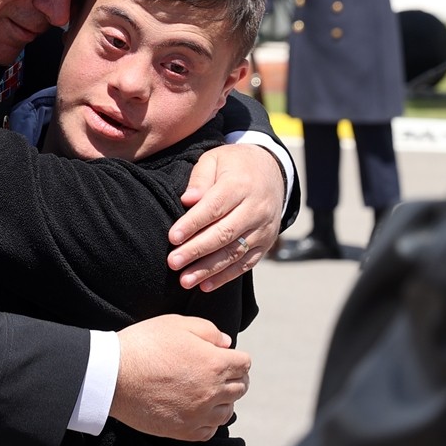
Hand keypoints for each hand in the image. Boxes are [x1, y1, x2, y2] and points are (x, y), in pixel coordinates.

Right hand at [110, 315, 249, 440]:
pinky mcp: (184, 431)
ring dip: (223, 400)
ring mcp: (199, 414)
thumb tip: (226, 343)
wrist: (113, 375)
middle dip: (233, 377)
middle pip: (240, 388)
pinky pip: (210, 430)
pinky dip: (208, 420)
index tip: (224, 356)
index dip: (235, 357)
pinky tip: (197, 409)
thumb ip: (208, 331)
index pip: (244, 364)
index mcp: (215, 364)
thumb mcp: (176, 323)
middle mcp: (213, 392)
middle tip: (217, 372)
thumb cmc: (143, 345)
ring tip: (207, 391)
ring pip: (228, 411)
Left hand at [167, 145, 284, 291]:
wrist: (272, 171)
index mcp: (240, 185)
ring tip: (185, 280)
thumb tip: (187, 200)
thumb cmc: (234, 165)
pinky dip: (226, 276)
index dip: (193, 224)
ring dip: (209, 269)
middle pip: (224, 233)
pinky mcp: (266, 243)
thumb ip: (200, 179)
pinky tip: (205, 285)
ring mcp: (264, 228)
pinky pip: (246, 263)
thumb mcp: (215, 160)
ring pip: (235, 253)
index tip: (172, 237)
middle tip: (173, 262)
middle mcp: (255, 209)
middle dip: (196, 250)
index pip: (214, 208)